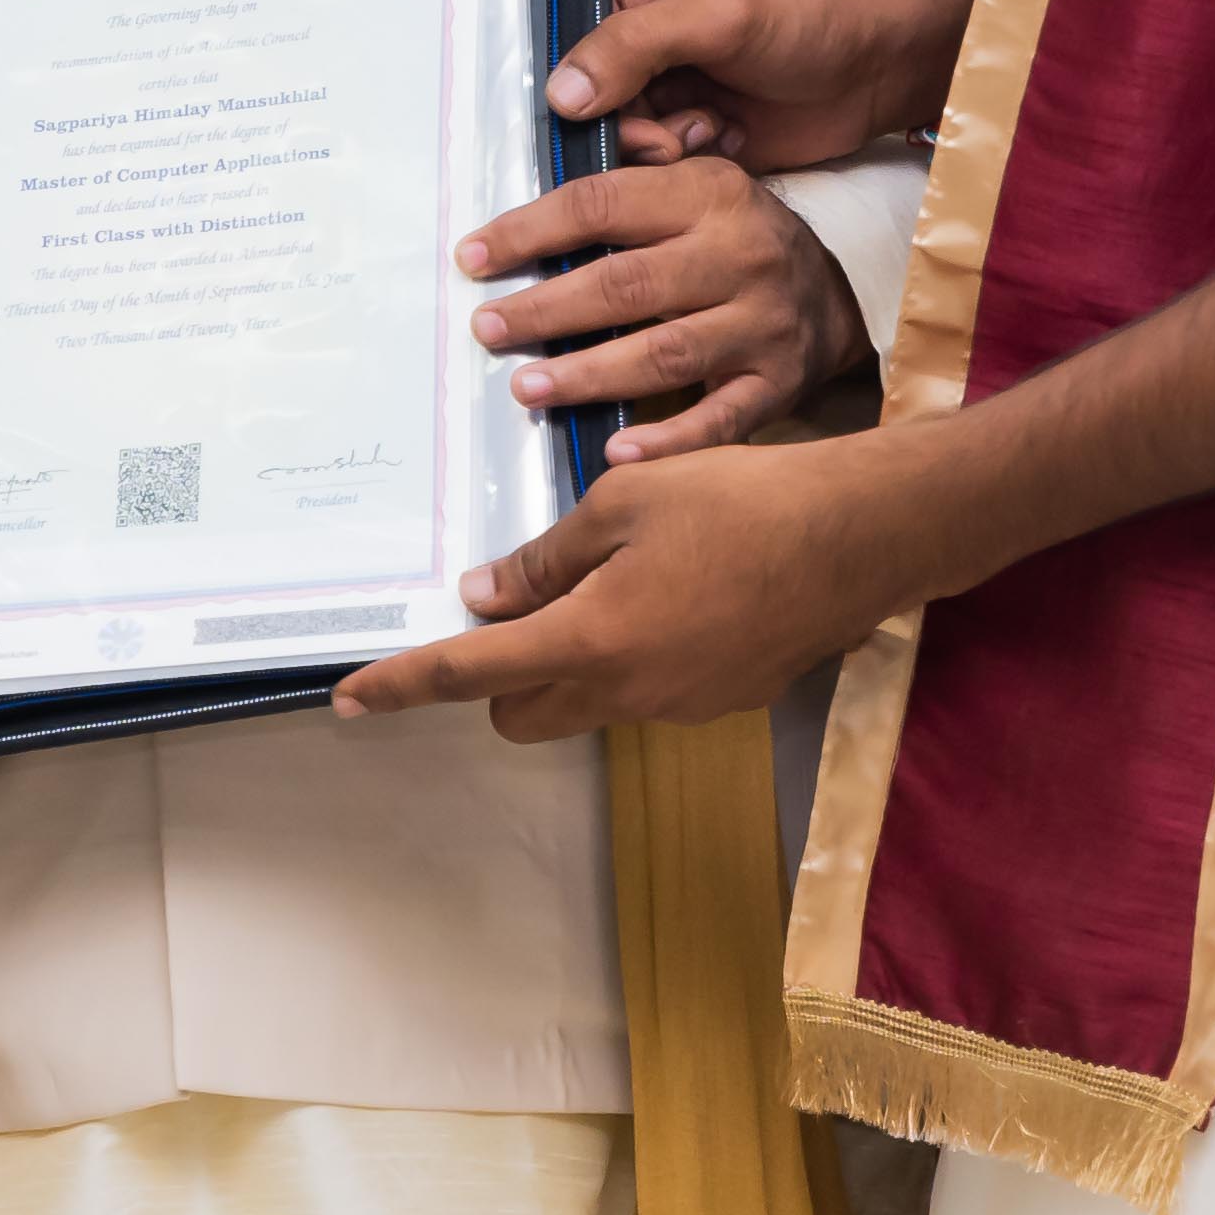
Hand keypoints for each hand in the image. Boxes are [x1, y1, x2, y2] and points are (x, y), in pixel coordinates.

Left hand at [336, 420, 943, 739]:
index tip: (352, 695)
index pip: (469, 673)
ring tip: (604, 575)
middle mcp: (629, 692)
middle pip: (522, 711)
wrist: (863, 538)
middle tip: (507, 603)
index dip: (404, 685)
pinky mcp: (724, 699)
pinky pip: (647, 689)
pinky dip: (630, 654)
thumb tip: (487, 596)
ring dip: (569, 659)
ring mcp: (680, 705)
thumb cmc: (743, 503)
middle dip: (495, 675)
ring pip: (586, 701)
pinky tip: (669, 589)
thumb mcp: (627, 502)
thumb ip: (548, 558)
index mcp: (591, 640)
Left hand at [461, 157, 864, 457]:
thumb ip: (631, 176)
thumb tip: (553, 149)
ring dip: (589, 374)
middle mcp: (740, 256)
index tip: (474, 257)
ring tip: (529, 388)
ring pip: (664, 353)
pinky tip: (617, 454)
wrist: (834, 297)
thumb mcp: (698, 184)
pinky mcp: (775, 385)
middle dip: (548, 310)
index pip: (604, 205)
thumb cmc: (737, 237)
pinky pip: (718, 419)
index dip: (531, 230)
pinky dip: (668, 441)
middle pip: (627, 285)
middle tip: (488, 328)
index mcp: (710, 195)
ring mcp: (761, 325)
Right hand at [548, 0, 969, 171]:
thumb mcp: (714, 16)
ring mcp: (657, 99)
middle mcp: (626, 50)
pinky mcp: (686, 144)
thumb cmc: (802, 16)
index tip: (582, 112)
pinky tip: (726, 141)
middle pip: (576, 109)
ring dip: (658, 150)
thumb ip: (632, 45)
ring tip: (709, 128)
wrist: (877, 67)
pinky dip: (683, 168)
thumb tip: (560, 96)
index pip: (550, 42)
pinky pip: (653, 174)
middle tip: (667, 133)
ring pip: (612, 147)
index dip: (556, 83)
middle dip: (618, 130)